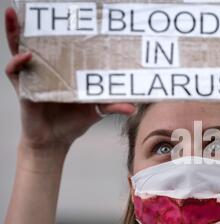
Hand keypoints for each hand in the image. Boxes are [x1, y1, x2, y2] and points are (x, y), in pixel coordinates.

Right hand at [4, 7, 135, 152]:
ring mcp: (33, 77)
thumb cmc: (74, 123)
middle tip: (34, 4)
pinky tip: (26, 56)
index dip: (62, 30)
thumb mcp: (96, 111)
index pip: (62, 45)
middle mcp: (47, 69)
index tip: (70, 14)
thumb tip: (134, 108)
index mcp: (64, 70)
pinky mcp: (23, 89)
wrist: (55, 142)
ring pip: (20, 49)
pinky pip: (15, 72)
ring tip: (13, 14)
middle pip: (39, 41)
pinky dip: (18, 63)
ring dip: (15, 32)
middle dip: (35, 23)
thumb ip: (112, 106)